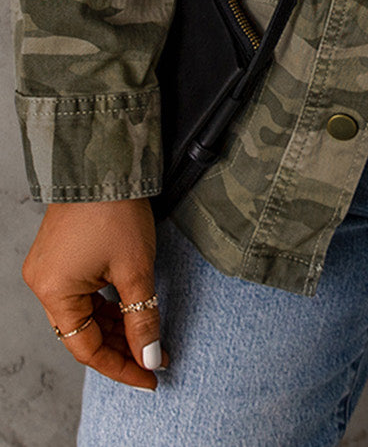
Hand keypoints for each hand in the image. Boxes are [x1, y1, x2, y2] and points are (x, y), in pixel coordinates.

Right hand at [22, 199, 168, 388]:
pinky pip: (80, 292)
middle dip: (121, 346)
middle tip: (155, 356)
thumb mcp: (136, 269)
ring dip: (115, 325)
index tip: (150, 376)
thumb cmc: (116, 210)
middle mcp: (44, 283)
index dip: (121, 366)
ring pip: (83, 312)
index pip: (87, 348)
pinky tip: (129, 309)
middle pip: (83, 332)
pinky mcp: (59, 254)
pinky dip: (105, 304)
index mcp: (55, 292)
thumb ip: (142, 318)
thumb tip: (150, 356)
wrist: (104, 160)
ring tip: (148, 335)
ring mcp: (49, 268)